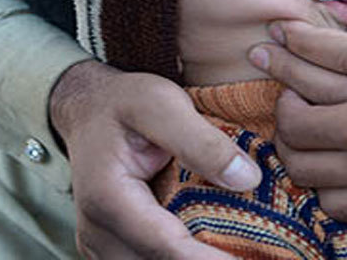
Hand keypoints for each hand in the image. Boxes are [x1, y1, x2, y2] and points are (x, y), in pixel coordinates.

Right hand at [48, 61, 259, 258]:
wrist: (89, 109)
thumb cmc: (124, 102)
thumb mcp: (162, 104)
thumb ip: (201, 141)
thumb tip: (247, 179)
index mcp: (107, 198)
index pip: (163, 246)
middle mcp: (97, 231)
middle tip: (258, 252)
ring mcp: (101, 245)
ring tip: (241, 249)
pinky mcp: (114, 249)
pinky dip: (182, 257)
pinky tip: (214, 248)